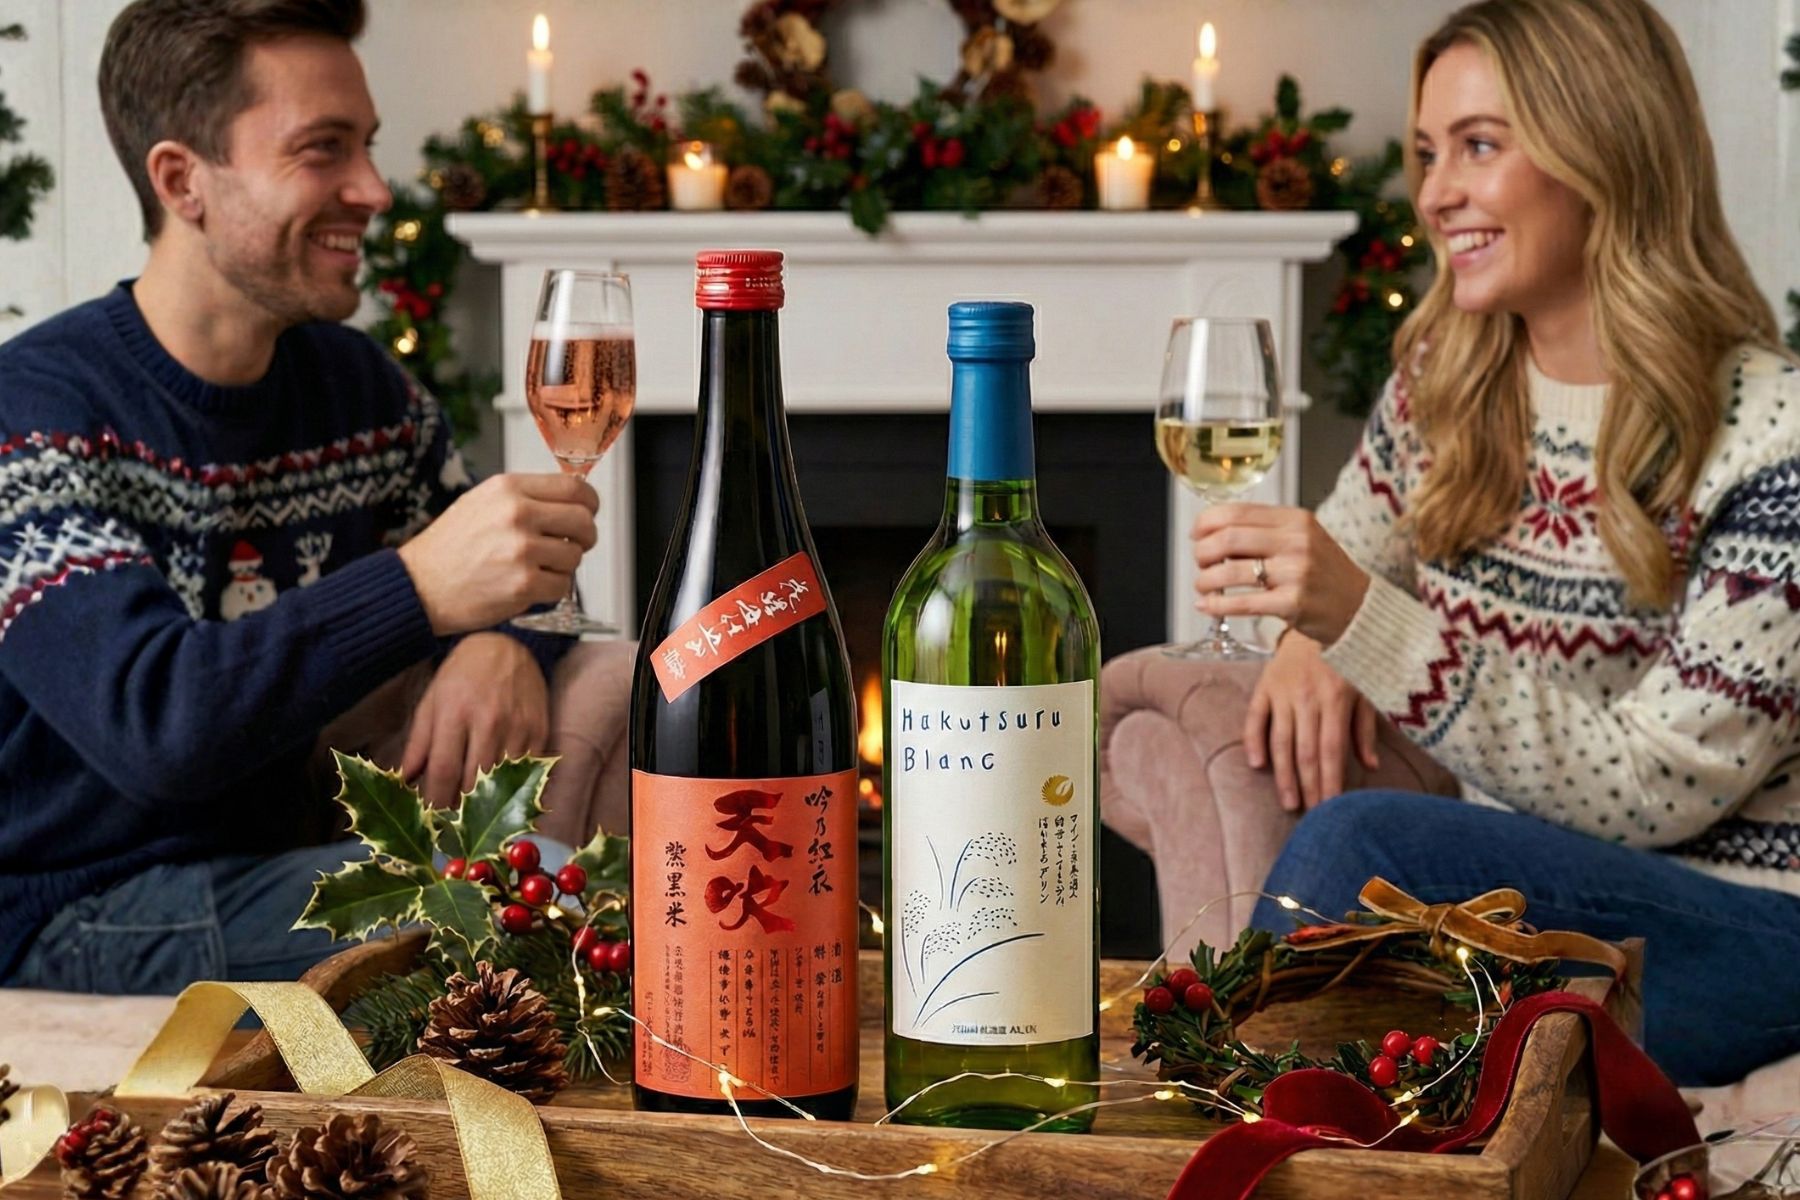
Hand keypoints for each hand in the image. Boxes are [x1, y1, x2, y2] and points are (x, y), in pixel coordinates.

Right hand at [397, 473, 598, 635]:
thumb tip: (572, 500)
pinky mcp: (524, 584)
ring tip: (536, 567)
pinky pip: (562, 586)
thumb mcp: (482, 502)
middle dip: (584, 537)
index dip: (589, 504)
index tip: (586, 514)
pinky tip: (528, 586)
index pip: (574, 488)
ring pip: (575, 556)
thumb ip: (525, 497)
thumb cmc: (450, 547)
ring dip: (562, 566)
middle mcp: (517, 514)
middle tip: (571, 545)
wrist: (418, 586)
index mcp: (508, 489)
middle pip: (584, 521)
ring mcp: (521, 550)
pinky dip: (551, 590)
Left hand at [401, 634, 549, 807]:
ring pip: (502, 781)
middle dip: (460, 808)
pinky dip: (513, 786)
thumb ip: (419, 743)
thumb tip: (403, 781)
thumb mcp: (432, 702)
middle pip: (473, 782)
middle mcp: (489, 720)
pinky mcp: (540, 730)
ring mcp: (518, 726)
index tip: (430, 819)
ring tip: (474, 810)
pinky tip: (502, 790)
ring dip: (486, 801)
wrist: (506, 646)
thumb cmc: (461, 675)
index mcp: (455, 712)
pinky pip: (526, 771)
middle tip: (450, 821)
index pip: (444, 770)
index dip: (436, 802)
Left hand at [1190, 503, 1370, 645]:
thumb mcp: (1302, 537)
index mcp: (1295, 519)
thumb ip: (1264, 531)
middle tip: (1200, 562)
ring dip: (1205, 580)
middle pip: (1228, 539)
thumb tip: (1212, 532)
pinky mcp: (1293, 604)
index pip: (1237, 512)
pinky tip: (1206, 605)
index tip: (1195, 534)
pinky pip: (1243, 603)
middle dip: (1202, 552)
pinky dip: (1217, 605)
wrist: (1359, 606)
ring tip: (1203, 585)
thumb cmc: (1324, 571)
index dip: (1206, 523)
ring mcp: (1296, 573)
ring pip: (1230, 572)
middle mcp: (1296, 542)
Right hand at [1246, 631, 1380, 811]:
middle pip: (1306, 751)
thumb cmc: (1349, 655)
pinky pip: (1255, 717)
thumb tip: (1370, 765)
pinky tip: (1257, 764)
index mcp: (1336, 698)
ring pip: (1281, 741)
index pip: (1331, 750)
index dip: (1330, 780)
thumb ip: (1365, 727)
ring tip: (1289, 802)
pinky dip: (1254, 740)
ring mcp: (1283, 691)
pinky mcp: (1265, 684)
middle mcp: (1308, 697)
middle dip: (1309, 786)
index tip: (1332, 807)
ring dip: (1284, 775)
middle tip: (1311, 815)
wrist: (1320, 617)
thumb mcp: (1365, 687)